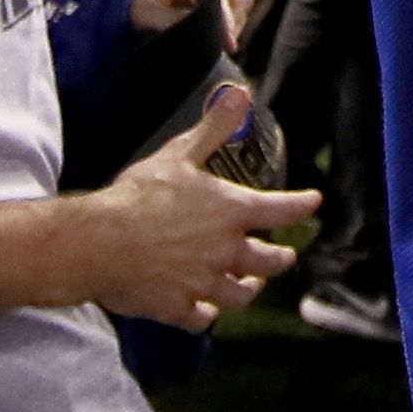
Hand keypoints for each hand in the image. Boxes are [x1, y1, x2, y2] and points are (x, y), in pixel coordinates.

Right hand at [55, 81, 317, 328]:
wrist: (98, 242)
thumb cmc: (139, 195)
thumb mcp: (180, 154)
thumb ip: (214, 127)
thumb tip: (240, 93)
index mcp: (230, 213)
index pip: (280, 210)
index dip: (301, 205)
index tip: (314, 203)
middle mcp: (225, 252)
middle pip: (270, 261)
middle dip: (281, 258)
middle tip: (285, 255)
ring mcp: (203, 283)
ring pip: (241, 295)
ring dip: (250, 289)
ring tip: (252, 284)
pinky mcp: (178, 307)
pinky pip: (201, 318)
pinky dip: (206, 314)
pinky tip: (206, 310)